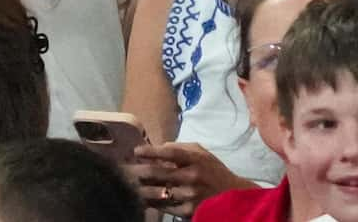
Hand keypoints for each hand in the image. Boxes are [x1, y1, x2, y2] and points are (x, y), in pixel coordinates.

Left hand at [130, 142, 246, 212]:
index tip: (136, 151)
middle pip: (159, 173)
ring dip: (141, 188)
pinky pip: (165, 206)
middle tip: (125, 169)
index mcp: (195, 159)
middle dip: (138, 171)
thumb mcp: (201, 153)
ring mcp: (190, 195)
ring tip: (129, 184)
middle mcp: (192, 176)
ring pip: (158, 191)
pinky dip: (152, 201)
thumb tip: (159, 146)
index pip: (169, 152)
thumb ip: (181, 148)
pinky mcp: (189, 211)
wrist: (233, 196)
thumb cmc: (214, 171)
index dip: (151, 151)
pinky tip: (142, 197)